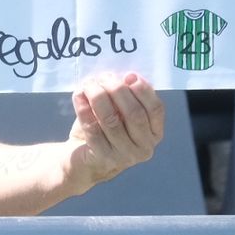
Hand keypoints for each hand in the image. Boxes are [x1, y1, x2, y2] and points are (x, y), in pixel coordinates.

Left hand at [65, 73, 163, 193]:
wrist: (84, 159)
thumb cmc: (105, 129)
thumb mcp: (120, 112)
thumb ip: (125, 97)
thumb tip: (124, 77)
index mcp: (154, 134)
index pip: (156, 109)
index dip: (144, 90)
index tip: (129, 76)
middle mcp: (144, 148)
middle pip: (134, 114)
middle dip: (117, 91)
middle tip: (103, 77)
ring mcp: (125, 156)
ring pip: (112, 120)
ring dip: (98, 97)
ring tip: (88, 84)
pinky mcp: (103, 158)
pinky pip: (93, 129)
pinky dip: (84, 109)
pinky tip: (79, 96)